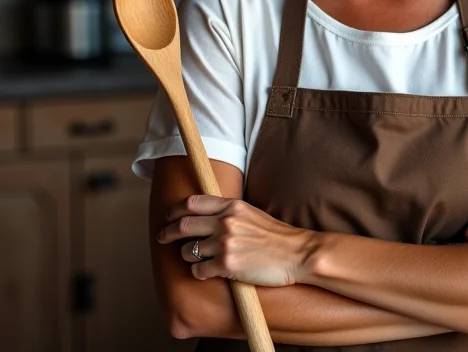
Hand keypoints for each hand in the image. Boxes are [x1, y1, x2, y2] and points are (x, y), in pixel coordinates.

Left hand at [156, 195, 314, 285]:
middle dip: (168, 233)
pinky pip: (199, 271)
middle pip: (183, 225)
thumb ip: (229, 212)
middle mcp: (226, 222)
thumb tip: (205, 216)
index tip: (169, 217)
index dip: (175, 210)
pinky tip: (210, 272)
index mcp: (232, 206)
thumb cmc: (276, 236)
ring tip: (197, 258)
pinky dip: (200, 273)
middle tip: (163, 238)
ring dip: (188, 256)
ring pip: (188, 251)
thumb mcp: (251, 213)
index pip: (192, 203)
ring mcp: (225, 243)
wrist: (296, 253)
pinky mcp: (227, 265)